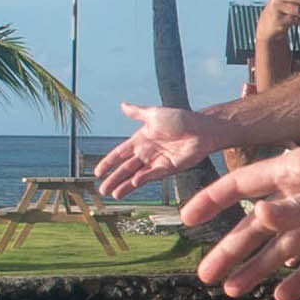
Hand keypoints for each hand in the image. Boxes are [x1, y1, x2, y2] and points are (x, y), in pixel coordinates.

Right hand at [88, 106, 213, 199]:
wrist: (201, 129)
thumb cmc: (180, 119)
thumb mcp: (154, 114)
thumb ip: (137, 112)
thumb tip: (122, 105)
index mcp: (141, 140)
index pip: (120, 153)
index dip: (109, 162)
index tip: (97, 172)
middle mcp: (147, 153)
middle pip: (126, 168)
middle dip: (114, 179)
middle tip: (102, 190)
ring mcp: (157, 162)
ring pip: (136, 176)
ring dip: (125, 185)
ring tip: (113, 195)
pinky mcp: (168, 169)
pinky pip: (152, 175)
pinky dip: (142, 179)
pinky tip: (132, 184)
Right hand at [185, 141, 299, 294]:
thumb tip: (257, 219)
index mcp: (297, 170)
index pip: (246, 185)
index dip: (215, 201)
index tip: (189, 220)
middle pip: (260, 225)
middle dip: (233, 251)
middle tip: (207, 276)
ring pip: (284, 247)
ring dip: (259, 268)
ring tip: (234, 291)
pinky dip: (299, 279)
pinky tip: (280, 296)